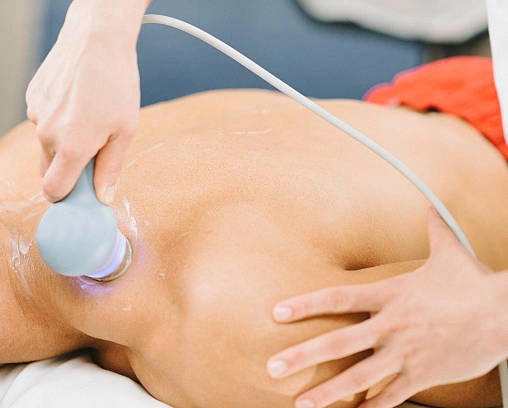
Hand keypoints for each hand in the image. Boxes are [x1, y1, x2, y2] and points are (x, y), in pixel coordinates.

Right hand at [27, 0, 145, 202]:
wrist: (97, 38)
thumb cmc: (117, 83)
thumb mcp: (125, 130)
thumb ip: (110, 168)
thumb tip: (103, 197)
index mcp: (71, 148)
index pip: (54, 191)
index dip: (66, 197)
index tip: (80, 192)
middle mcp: (46, 134)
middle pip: (47, 170)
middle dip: (66, 170)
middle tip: (92, 152)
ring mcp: (36, 114)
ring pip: (46, 144)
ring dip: (63, 142)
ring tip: (88, 117)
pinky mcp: (32, 97)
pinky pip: (42, 120)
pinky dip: (57, 119)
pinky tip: (76, 101)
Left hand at [268, 209, 507, 407]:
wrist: (506, 315)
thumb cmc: (474, 283)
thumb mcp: (449, 252)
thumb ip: (434, 229)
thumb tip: (431, 206)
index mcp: (389, 295)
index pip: (337, 298)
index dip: (305, 305)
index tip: (277, 313)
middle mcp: (390, 326)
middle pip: (338, 343)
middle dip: (302, 356)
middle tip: (273, 367)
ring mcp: (405, 353)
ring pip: (358, 377)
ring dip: (328, 393)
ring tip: (301, 404)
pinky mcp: (423, 375)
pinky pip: (391, 397)